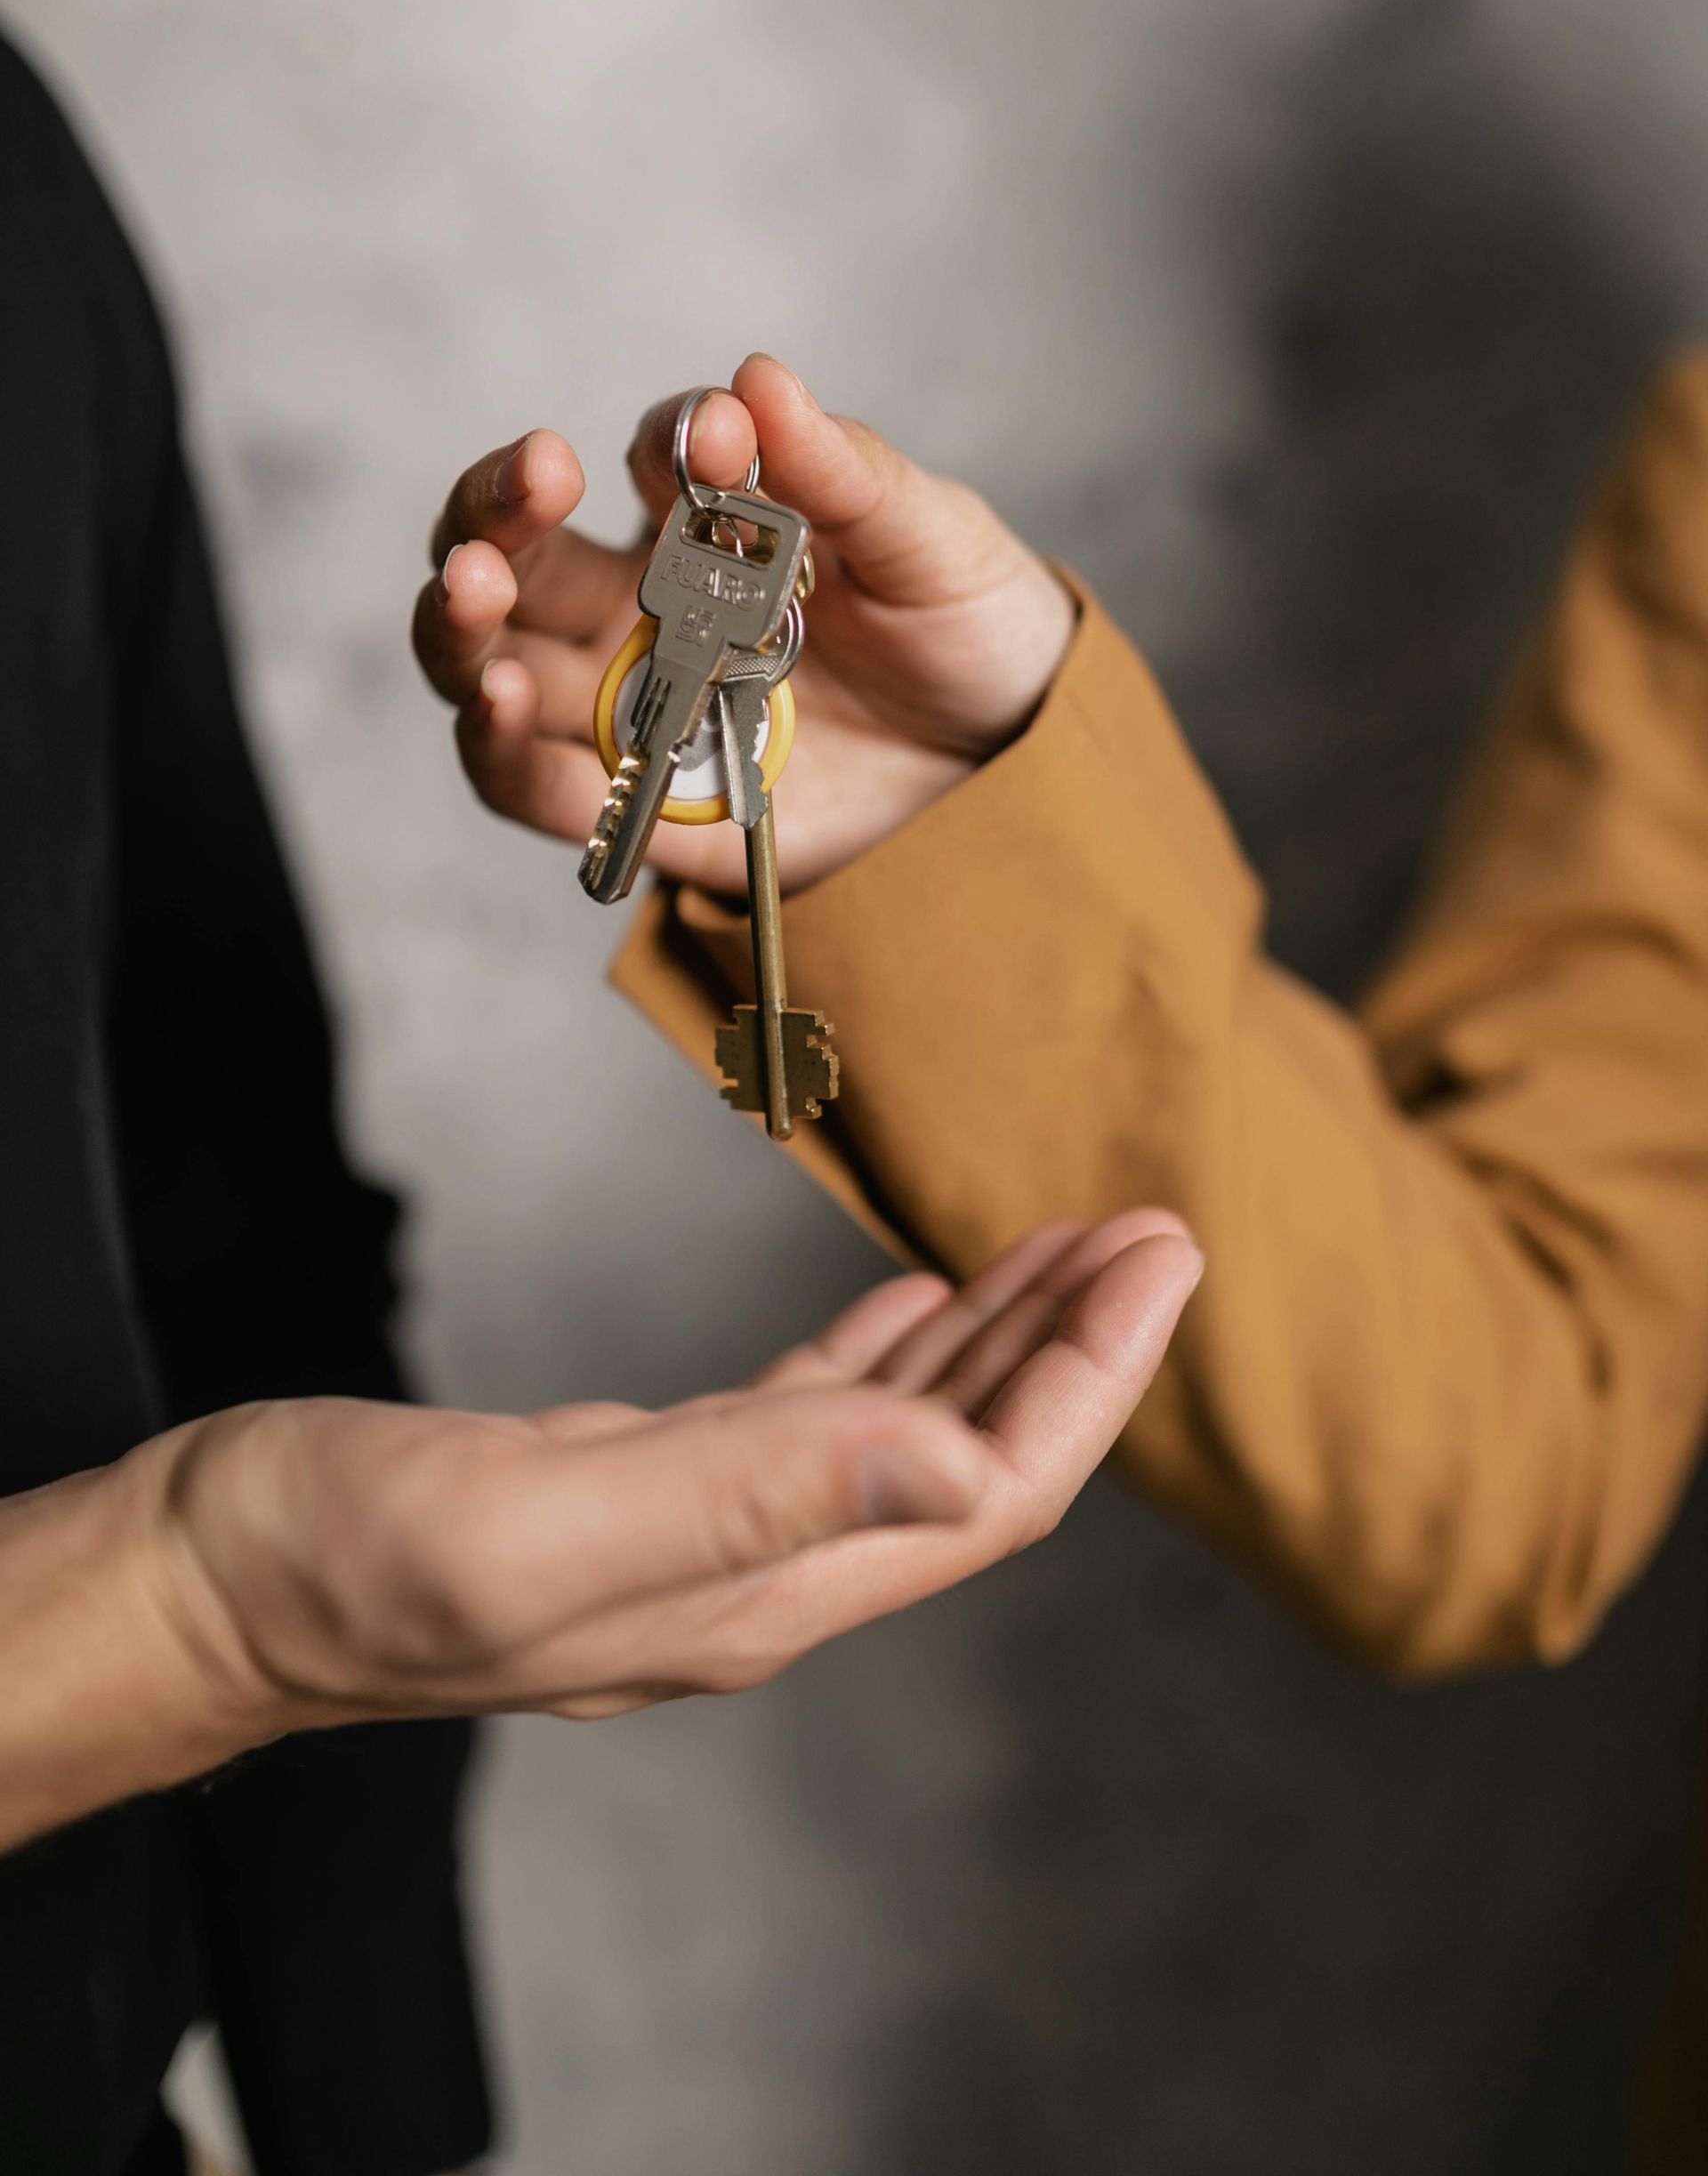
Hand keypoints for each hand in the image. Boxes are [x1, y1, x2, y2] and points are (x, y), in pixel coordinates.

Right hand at [137, 1216, 1193, 1745]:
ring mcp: (697, 1536)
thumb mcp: (549, 1518)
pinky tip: (919, 1304)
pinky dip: (881, 1356)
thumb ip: (754, 1491)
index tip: (1160, 1257)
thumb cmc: (345, 1557)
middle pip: (969, 1462)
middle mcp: (753, 1574)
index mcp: (758, 1586)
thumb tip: (964, 1468)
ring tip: (1068, 1249)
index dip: (1090, 1380)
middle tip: (1152, 1231)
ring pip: (899, 1434)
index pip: (986, 1490)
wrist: (210, 1580)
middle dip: (1073, 1350)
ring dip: (994, 1342)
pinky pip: (806, 1418)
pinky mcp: (639, 1488)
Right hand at [411, 355, 1076, 893]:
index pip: (659, 459)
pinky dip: (499, 750)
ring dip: (463, 627)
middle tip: (524, 484)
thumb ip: (844, 474)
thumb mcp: (931, 542)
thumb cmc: (969, 633)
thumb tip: (759, 379)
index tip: (716, 433)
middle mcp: (650, 609)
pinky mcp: (647, 805)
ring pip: (496, 662)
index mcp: (717, 526)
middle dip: (494, 513)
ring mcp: (638, 706)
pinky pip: (539, 785)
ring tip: (470, 590)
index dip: (674, 439)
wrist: (1017, 770)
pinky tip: (495, 704)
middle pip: (524, 556)